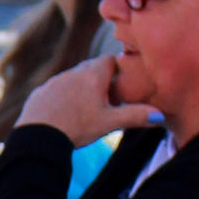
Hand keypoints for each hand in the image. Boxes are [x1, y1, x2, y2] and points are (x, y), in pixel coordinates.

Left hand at [17, 55, 162, 146]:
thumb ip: (135, 116)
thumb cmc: (76, 128)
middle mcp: (72, 73)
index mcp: (92, 76)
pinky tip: (65, 113)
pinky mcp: (40, 92)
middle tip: (108, 99)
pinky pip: (56, 89)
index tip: (122, 84)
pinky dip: (63, 96)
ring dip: (82, 88)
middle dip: (101, 79)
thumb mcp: (109, 123)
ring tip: (87, 109)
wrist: (38, 137)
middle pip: (91, 68)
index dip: (118, 70)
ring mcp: (54, 81)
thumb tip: (160, 115)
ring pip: (73, 78)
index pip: (110, 60)